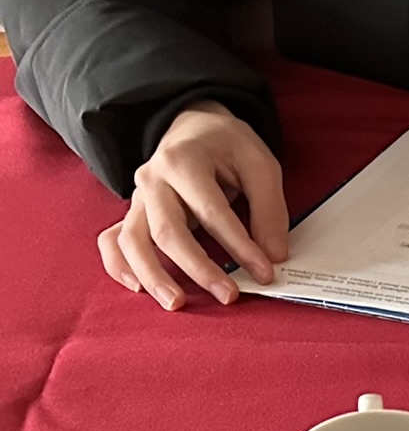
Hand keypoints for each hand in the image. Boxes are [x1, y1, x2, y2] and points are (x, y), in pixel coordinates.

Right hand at [98, 101, 287, 309]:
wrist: (193, 126)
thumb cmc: (226, 145)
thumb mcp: (259, 164)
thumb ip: (269, 209)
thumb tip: (274, 256)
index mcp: (183, 161)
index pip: (212, 212)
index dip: (240, 246)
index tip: (265, 272)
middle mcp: (152, 179)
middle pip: (167, 231)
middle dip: (198, 268)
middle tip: (229, 296)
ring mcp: (137, 198)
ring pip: (133, 240)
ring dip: (153, 275)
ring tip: (177, 303)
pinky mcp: (134, 212)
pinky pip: (113, 240)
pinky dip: (119, 265)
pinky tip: (137, 289)